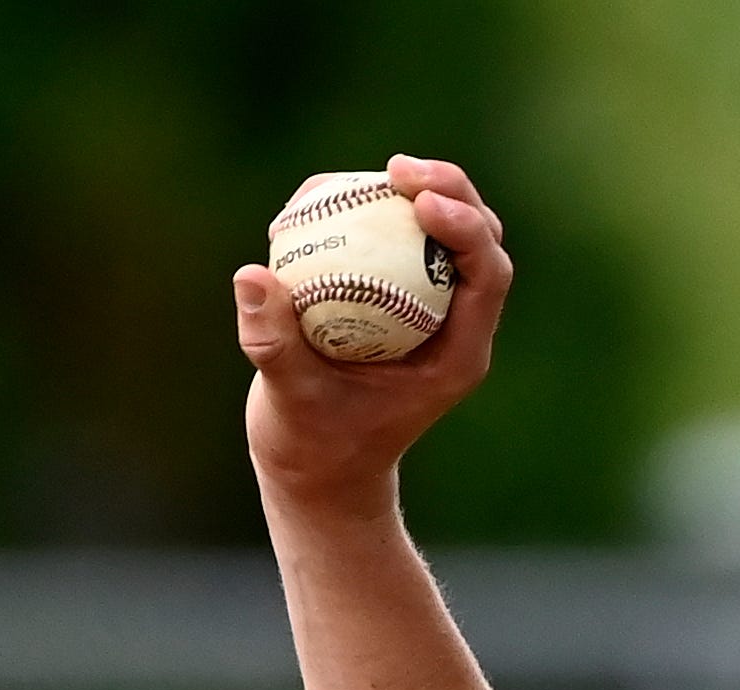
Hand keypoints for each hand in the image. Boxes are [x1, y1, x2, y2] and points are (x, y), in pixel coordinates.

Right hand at [234, 154, 512, 515]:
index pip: (487, 277)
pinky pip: (393, 240)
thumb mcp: (291, 401)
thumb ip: (274, 344)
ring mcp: (428, 310)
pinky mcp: (394, 299)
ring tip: (352, 180)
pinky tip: (317, 202)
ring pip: (441, 234)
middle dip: (451, 191)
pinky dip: (364, 211)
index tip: (420, 200)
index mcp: (458, 355)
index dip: (465, 227)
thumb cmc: (315, 447)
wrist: (319, 469)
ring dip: (408, 193)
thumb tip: (252, 275)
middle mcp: (454, 326)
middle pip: (478, 241)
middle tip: (398, 169)